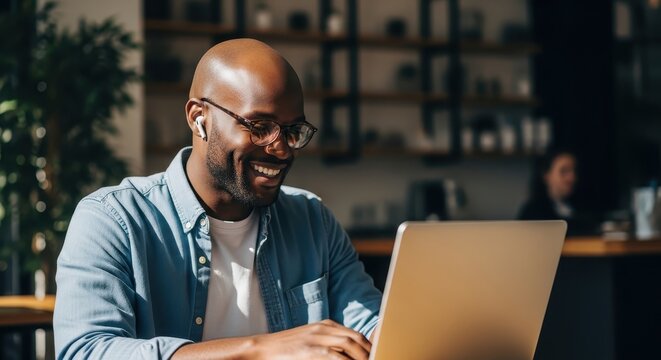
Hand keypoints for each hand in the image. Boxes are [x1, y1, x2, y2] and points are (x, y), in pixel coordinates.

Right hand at [251, 319, 370, 359]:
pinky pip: (334, 356)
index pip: (354, 334)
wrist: (263, 348)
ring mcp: (317, 339)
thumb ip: (328, 342)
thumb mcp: (310, 339)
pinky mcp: (311, 350)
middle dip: (368, 352)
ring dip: (360, 356)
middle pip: (355, 338)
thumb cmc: (286, 349)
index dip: (368, 347)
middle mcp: (323, 329)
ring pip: (348, 345)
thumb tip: (346, 353)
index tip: (374, 356)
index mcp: (325, 325)